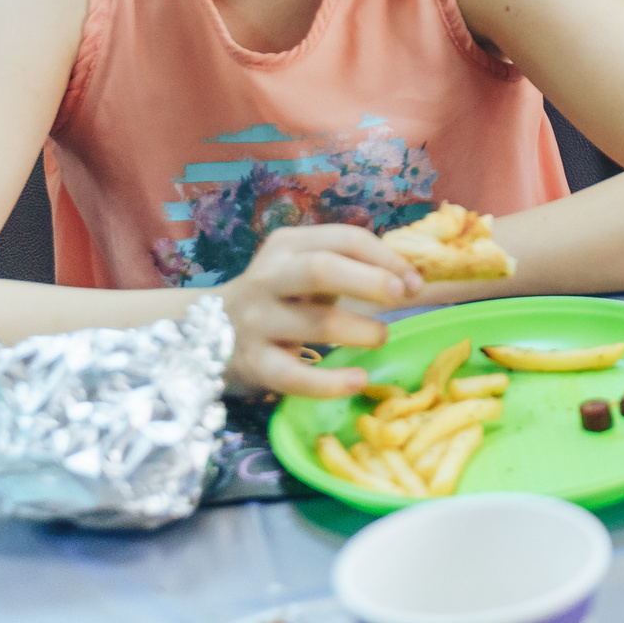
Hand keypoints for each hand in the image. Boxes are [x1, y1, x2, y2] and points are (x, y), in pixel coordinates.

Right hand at [212, 225, 422, 398]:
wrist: (207, 330)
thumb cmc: (282, 296)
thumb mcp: (307, 268)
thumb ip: (354, 267)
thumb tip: (417, 278)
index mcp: (289, 245)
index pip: (343, 239)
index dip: (385, 258)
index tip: (415, 282)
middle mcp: (269, 277)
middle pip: (321, 270)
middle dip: (369, 281)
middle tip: (403, 296)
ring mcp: (257, 321)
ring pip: (313, 323)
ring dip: (358, 330)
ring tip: (381, 337)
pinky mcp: (253, 363)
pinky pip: (292, 376)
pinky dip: (329, 382)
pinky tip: (358, 380)